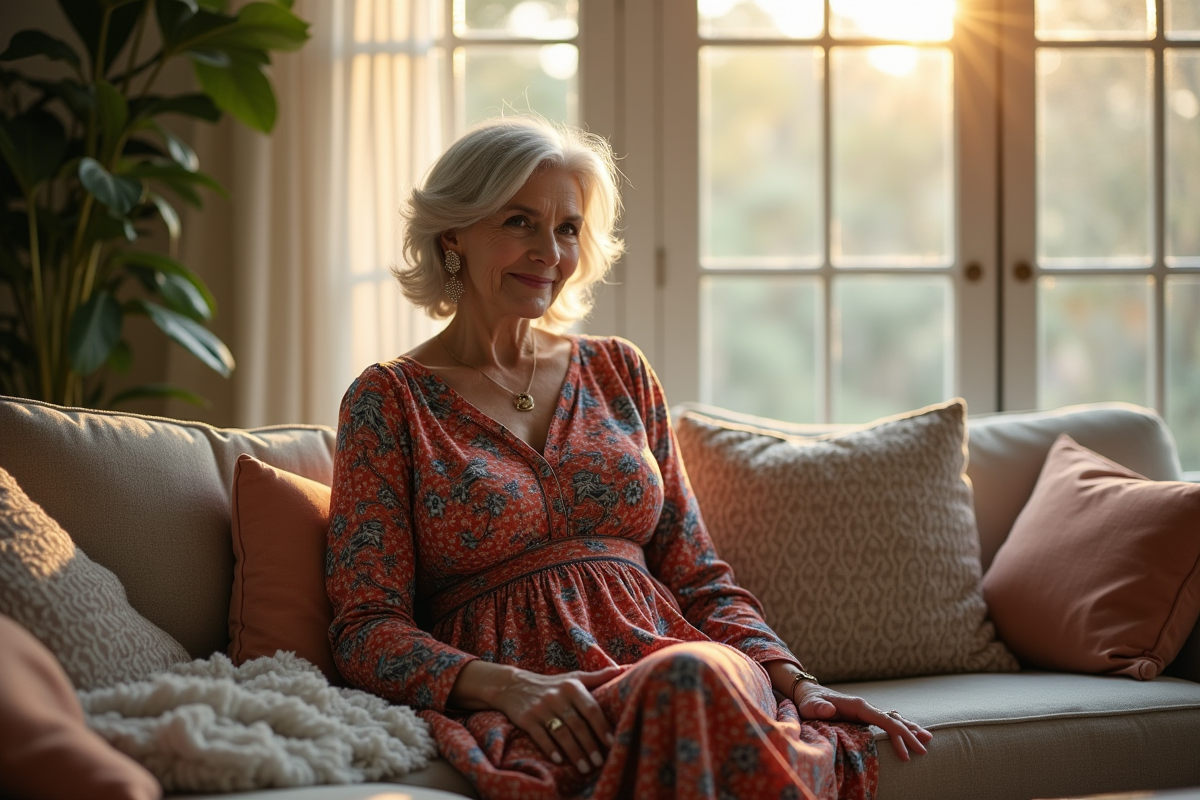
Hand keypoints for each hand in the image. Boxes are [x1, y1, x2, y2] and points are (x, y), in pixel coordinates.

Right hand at [491, 665, 622, 774]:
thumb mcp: (573, 677)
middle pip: (577, 725)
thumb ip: (598, 676)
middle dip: (590, 746)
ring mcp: (540, 708)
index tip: (612, 743)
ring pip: (561, 733)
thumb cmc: (552, 685)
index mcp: (572, 686)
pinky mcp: (526, 718)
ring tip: (585, 767)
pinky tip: (559, 760)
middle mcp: (556, 696)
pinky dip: (550, 748)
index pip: (591, 709)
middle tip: (599, 762)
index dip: (602, 727)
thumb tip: (624, 669)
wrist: (514, 686)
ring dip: (574, 752)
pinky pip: (540, 736)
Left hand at [793, 681, 932, 761]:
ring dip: (910, 728)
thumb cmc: (809, 701)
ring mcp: (866, 711)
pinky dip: (901, 727)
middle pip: (893, 720)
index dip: (897, 735)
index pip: (884, 720)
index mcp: (858, 705)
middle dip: (909, 735)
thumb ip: (818, 708)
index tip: (906, 752)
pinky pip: (887, 722)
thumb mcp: (810, 706)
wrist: (808, 693)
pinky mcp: (864, 716)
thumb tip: (830, 710)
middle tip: (924, 750)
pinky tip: (911, 733)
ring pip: (894, 719)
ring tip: (927, 738)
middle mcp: (865, 707)